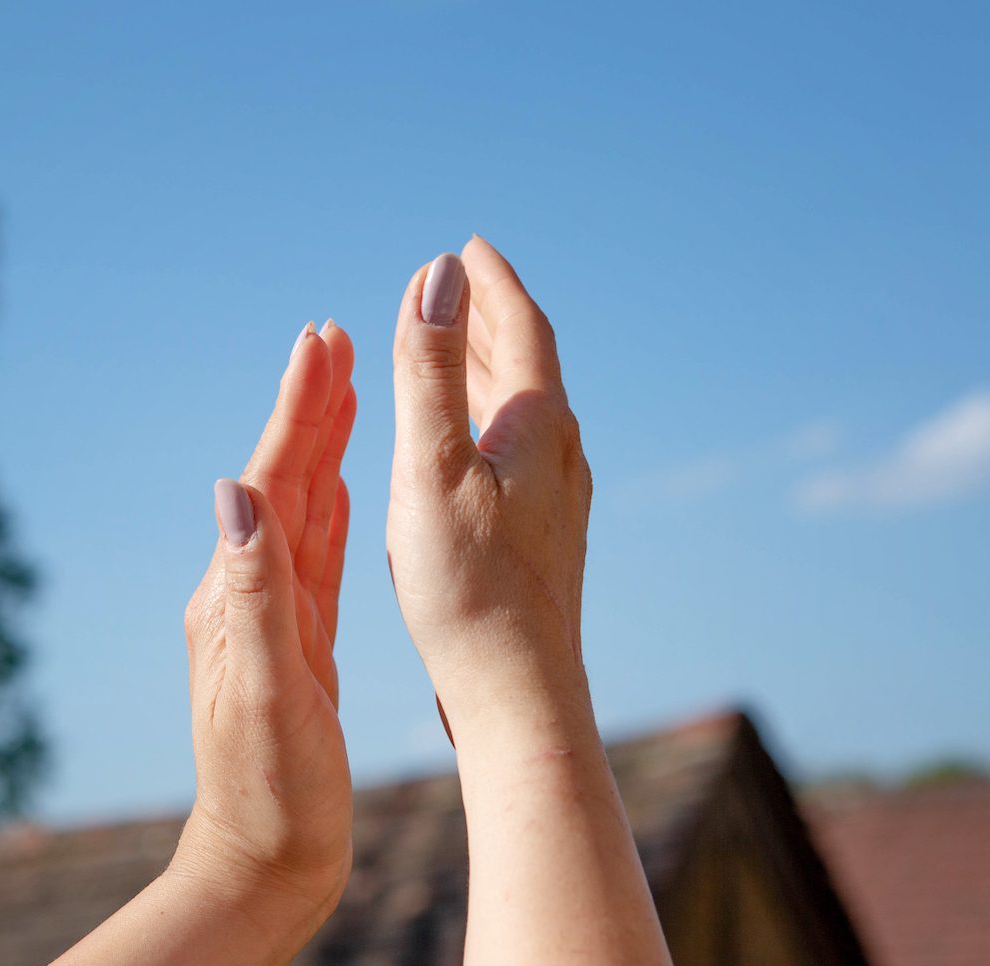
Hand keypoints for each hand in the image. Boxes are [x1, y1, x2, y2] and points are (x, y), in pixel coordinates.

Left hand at [177, 320, 356, 909]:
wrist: (263, 861)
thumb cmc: (271, 789)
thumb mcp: (268, 693)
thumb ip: (255, 594)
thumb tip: (236, 491)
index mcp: (237, 596)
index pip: (271, 481)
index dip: (297, 411)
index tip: (320, 344)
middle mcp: (247, 595)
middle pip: (284, 479)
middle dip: (309, 408)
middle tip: (334, 338)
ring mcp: (271, 617)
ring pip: (303, 510)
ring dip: (321, 446)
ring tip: (343, 390)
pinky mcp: (298, 643)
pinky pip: (316, 557)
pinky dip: (329, 509)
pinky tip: (342, 487)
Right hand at [387, 238, 592, 738]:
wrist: (519, 695)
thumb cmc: (467, 587)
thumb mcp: (431, 466)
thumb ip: (428, 369)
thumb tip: (438, 272)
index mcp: (537, 427)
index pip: (520, 328)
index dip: (492, 283)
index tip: (467, 246)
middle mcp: (561, 455)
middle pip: (527, 365)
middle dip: (488, 319)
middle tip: (458, 283)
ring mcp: (559, 500)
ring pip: (523, 411)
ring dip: (488, 370)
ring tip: (455, 347)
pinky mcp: (546, 539)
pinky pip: (519, 452)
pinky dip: (489, 421)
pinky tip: (472, 447)